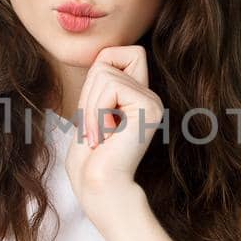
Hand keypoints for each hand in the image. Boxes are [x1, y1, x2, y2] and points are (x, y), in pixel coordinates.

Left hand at [63, 45, 165, 215]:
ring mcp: (152, 101)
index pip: (119, 51)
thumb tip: (104, 54)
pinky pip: (111, 86)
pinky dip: (97, 110)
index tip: (93, 109)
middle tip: (94, 127)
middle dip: (88, 93)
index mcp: (136, 97)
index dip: (99, 69)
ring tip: (100, 135)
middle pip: (107, 59)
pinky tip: (106, 136)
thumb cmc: (89, 160)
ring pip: (105, 73)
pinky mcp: (149, 108)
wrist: (100, 188)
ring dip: (90, 107)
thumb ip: (100, 85)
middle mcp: (149, 97)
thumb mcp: (89, 112)